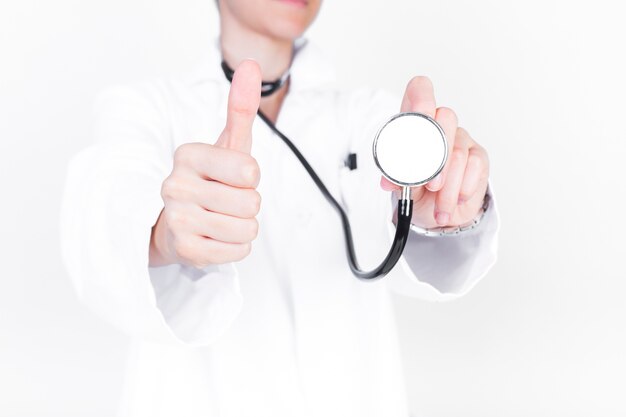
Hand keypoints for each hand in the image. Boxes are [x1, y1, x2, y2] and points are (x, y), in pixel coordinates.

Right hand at [149, 60, 262, 267]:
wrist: (175, 225)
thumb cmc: (210, 181)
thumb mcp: (227, 145)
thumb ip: (241, 108)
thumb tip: (252, 66)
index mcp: (187, 155)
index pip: (249, 170)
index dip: (250, 178)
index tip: (232, 177)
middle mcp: (175, 185)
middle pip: (252, 203)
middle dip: (249, 205)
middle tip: (226, 202)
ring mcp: (177, 219)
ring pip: (248, 229)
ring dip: (243, 227)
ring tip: (221, 219)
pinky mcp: (184, 250)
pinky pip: (239, 251)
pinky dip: (236, 247)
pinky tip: (215, 237)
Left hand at [380, 76, 489, 228]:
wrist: (438, 213)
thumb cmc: (418, 191)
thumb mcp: (402, 187)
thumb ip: (397, 179)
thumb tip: (388, 181)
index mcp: (414, 125)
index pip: (419, 91)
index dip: (422, 97)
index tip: (422, 114)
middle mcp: (439, 125)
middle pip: (446, 117)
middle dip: (438, 156)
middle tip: (431, 185)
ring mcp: (460, 138)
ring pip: (458, 151)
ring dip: (448, 187)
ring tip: (439, 208)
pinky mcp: (478, 155)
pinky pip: (474, 165)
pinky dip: (462, 188)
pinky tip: (456, 199)